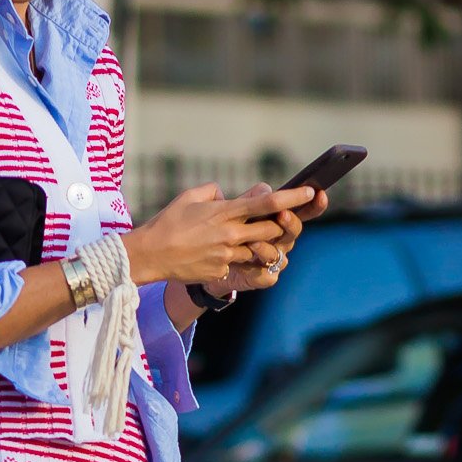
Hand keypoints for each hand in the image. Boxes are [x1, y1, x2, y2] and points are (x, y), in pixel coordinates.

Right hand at [124, 183, 307, 288]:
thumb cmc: (167, 223)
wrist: (150, 255)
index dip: (293, 197)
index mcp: (225, 211)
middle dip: (280, 225)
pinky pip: (238, 264)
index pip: (268, 203)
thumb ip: (214, 192)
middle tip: (280, 220)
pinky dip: (234, 259)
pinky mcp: (221, 270)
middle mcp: (231, 234)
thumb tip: (228, 195)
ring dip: (257, 244)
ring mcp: (227, 255)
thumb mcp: (189, 197)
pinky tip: (212, 255)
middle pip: (272, 229)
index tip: (311, 191)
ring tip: (240, 239)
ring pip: (259, 250)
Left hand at [201, 182, 322, 296]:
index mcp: (281, 222)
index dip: (314, 205)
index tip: (319, 193)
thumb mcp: (237, 211)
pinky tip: (244, 261)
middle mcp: (282, 241)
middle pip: (294, 231)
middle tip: (281, 214)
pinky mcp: (264, 278)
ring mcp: (275, 261)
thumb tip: (266, 190)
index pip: (303, 212)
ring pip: (280, 254)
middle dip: (290, 222)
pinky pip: (266, 274)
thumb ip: (252, 199)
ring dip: (267, 246)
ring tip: (253, 241)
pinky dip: (256, 267)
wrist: (210, 261)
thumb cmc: (227, 232)